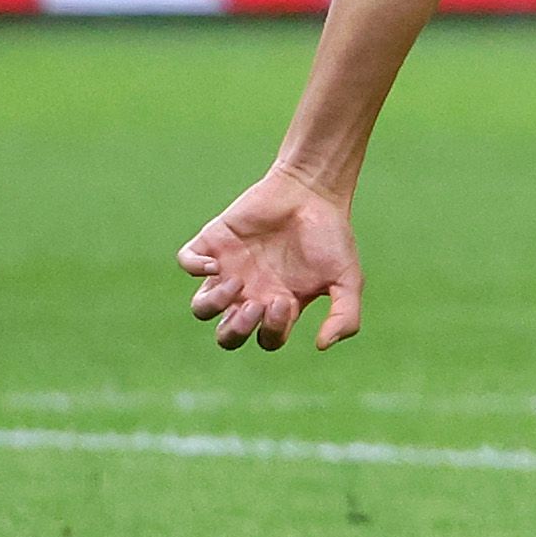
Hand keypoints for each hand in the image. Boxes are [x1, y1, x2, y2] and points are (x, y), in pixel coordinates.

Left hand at [178, 167, 362, 352]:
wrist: (312, 190)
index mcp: (281, 304)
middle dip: (235, 330)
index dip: (271, 330)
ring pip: (201, 308)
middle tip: (252, 305)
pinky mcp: (213, 244)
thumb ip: (346, 315)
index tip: (284, 299)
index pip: (266, 339)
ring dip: (214, 304)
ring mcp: (229, 270)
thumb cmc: (331, 235)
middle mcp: (252, 293)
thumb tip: (322, 346)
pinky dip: (194, 267)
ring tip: (235, 282)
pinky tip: (216, 261)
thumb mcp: (348, 278)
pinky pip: (187, 263)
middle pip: (227, 335)